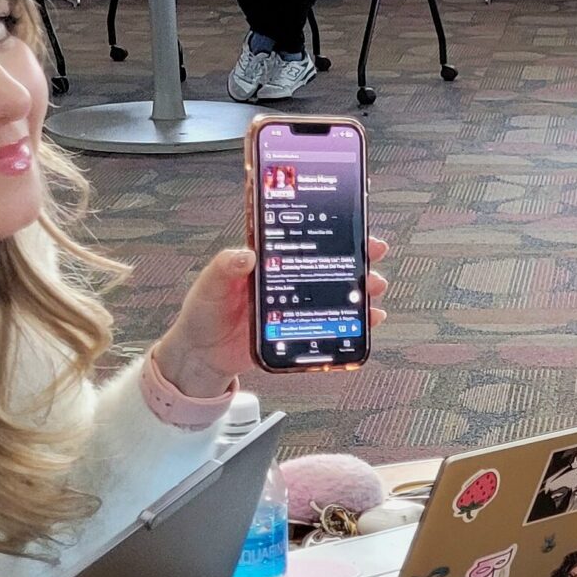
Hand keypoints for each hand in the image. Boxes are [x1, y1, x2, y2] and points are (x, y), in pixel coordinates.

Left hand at [149, 238, 390, 396]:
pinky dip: (355, 321)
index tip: (351, 221)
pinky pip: (333, 322)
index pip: (302, 237)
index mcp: (267, 260)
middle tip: (373, 251)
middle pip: (328, 262)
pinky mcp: (301, 329)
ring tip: (373, 286)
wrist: (203, 355)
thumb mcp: (209, 285)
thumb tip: (246, 254)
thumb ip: (224, 267)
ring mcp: (297, 304)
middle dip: (356, 255)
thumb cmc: (203, 315)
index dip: (328, 228)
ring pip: (336, 291)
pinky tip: (368, 319)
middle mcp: (287, 278)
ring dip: (360, 287)